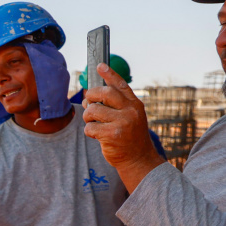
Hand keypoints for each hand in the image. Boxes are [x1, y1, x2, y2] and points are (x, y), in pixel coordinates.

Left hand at [82, 63, 165, 191]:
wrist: (138, 159)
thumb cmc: (128, 136)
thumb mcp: (129, 117)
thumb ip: (115, 106)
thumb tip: (90, 95)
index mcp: (134, 104)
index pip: (121, 85)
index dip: (109, 74)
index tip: (99, 66)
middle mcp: (131, 111)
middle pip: (104, 93)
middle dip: (91, 96)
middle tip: (88, 103)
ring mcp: (123, 123)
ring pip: (93, 110)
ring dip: (88, 117)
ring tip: (93, 123)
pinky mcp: (113, 135)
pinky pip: (90, 127)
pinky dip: (89, 131)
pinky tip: (97, 136)